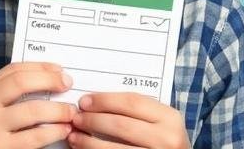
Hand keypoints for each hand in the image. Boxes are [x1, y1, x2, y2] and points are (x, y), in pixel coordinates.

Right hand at [0, 62, 75, 148]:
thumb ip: (5, 95)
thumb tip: (45, 81)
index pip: (12, 71)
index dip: (39, 67)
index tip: (59, 70)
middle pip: (21, 83)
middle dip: (50, 81)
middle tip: (67, 84)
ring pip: (33, 111)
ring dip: (58, 110)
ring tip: (70, 112)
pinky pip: (35, 138)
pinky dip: (54, 132)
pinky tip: (63, 131)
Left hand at [68, 93, 188, 148]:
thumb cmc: (163, 139)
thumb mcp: (158, 121)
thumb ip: (135, 110)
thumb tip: (94, 101)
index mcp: (169, 118)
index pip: (131, 102)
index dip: (104, 100)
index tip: (84, 101)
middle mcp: (167, 138)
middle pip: (120, 124)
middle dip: (93, 120)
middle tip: (76, 118)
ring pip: (114, 148)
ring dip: (89, 141)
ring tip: (74, 136)